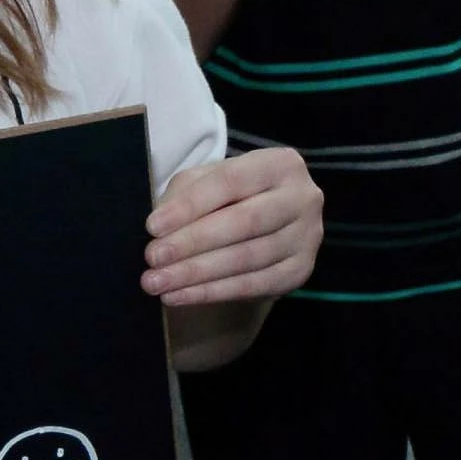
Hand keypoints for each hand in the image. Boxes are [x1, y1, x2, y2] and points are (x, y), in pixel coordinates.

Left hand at [144, 147, 321, 305]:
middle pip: (244, 222)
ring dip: (197, 273)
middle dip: (193, 242)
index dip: (190, 205)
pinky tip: (181, 295)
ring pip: (247, 258)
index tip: (152, 227)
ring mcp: (307, 237)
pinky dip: (212, 293)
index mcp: (281, 164)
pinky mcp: (301, 270)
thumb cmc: (231, 195)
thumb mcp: (208, 180)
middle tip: (153, 259)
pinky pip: (254, 285)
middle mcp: (303, 197)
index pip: (230, 182)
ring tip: (158, 282)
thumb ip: (187, 195)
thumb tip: (162, 228)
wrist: (268, 223)